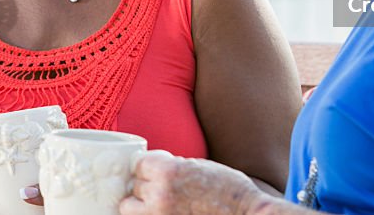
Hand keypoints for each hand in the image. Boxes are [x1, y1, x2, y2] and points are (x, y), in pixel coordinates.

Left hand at [119, 151, 267, 214]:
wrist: (245, 213)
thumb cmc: (227, 188)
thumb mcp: (197, 165)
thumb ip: (170, 166)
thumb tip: (149, 170)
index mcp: (168, 171)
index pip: (138, 163)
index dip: (147, 166)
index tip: (153, 170)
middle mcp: (159, 194)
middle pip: (134, 186)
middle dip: (145, 185)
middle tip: (163, 188)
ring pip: (129, 208)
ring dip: (139, 204)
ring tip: (157, 203)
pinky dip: (149, 214)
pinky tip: (166, 212)